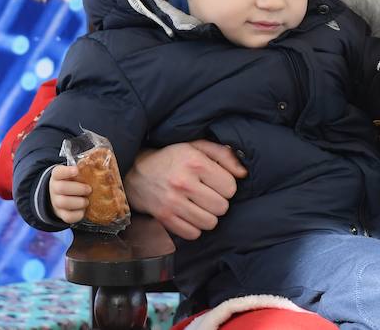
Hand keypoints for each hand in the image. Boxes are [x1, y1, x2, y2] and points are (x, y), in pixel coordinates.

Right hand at [49, 165, 90, 223]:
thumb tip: (100, 165)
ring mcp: (56, 202)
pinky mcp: (61, 214)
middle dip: (78, 189)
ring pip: (63, 203)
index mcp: (58, 176)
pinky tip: (84, 209)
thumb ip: (84, 169)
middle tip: (89, 189)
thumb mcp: (75, 173)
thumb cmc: (73, 182)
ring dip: (79, 202)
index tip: (77, 170)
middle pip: (61, 188)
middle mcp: (54, 188)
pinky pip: (68, 216)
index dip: (67, 171)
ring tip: (87, 201)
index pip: (58, 172)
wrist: (61, 196)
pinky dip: (78, 214)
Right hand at [124, 141, 247, 239]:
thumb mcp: (198, 146)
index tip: (216, 183)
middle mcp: (183, 182)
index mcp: (195, 162)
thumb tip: (243, 174)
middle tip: (209, 195)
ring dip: (208, 217)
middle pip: (222, 207)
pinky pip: (193, 233)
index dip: (226, 186)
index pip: (230, 187)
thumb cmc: (173, 158)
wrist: (136, 172)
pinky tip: (190, 215)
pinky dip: (194, 227)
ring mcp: (172, 202)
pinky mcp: (164, 217)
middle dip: (219, 202)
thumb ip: (224, 156)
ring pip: (209, 223)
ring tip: (200, 206)